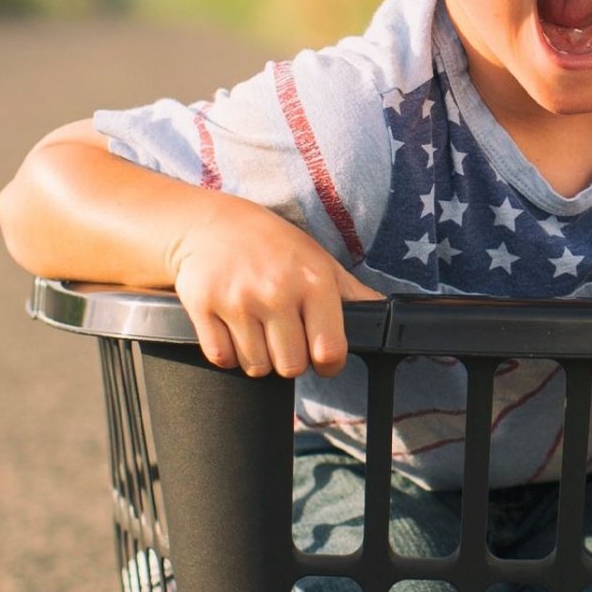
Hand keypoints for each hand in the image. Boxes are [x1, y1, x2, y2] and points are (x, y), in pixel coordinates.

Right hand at [166, 202, 381, 377]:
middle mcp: (276, 290)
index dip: (328, 363)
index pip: (329, 351)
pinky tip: (233, 327)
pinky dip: (228, 352)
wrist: (210, 224)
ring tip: (257, 327)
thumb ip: (353, 295)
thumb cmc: (273, 245)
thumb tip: (388, 317)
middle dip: (290, 359)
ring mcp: (237, 299)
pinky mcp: (203, 306)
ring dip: (258, 357)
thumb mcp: (319, 261)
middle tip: (283, 335)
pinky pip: (222, 358)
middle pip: (291, 366)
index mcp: (313, 280)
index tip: (321, 357)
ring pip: (256, 367)